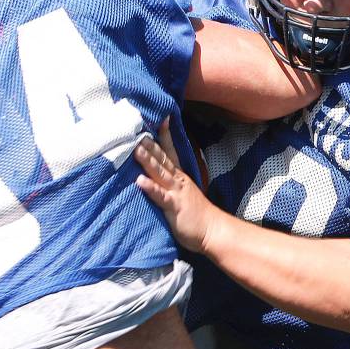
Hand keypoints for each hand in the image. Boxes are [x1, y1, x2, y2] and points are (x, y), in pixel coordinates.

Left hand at [134, 119, 223, 252]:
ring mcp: (176, 192)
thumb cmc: (196, 214)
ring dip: (148, 160)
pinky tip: (140, 181)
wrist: (213, 230)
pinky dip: (151, 188)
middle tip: (138, 130)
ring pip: (161, 172)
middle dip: (150, 144)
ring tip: (136, 149)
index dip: (165, 136)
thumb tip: (159, 173)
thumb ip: (171, 183)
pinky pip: (161, 196)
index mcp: (180, 177)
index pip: (171, 152)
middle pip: (163, 158)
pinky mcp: (174, 207)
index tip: (160, 118)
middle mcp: (178, 180)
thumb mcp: (184, 194)